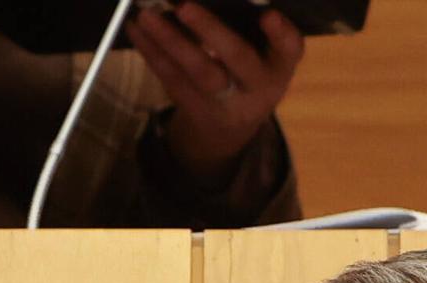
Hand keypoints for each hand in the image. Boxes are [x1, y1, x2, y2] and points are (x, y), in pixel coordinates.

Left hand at [126, 3, 303, 186]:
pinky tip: (137, 29)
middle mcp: (257, 87)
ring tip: (147, 15)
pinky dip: (152, 51)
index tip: (269, 16)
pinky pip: (172, 78)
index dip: (281, 34)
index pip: (289, 50)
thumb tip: (191, 0)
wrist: (231, 125)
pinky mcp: (197, 108)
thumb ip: (245, 23)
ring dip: (170, 41)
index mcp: (279, 66)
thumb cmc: (248, 70)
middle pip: (237, 58)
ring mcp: (226, 102)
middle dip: (211, 31)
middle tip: (185, 6)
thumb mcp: (261, 52)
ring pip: (198, 71)